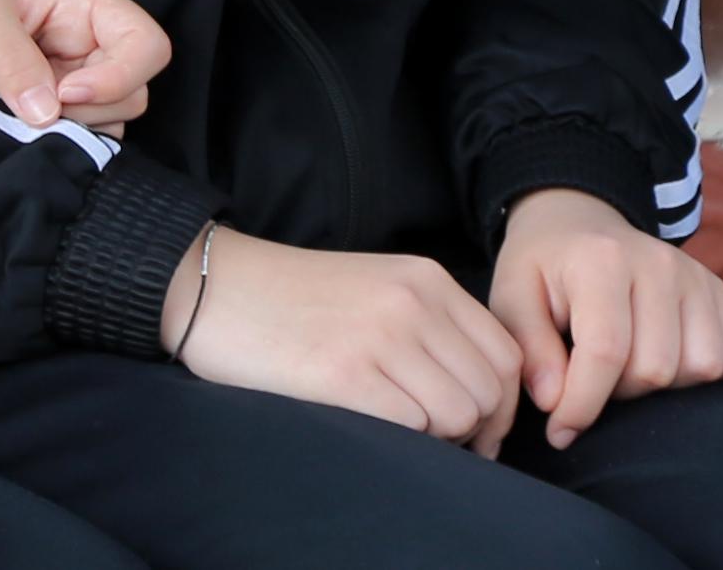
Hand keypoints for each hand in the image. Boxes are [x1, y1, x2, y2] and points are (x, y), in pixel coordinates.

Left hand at [0, 0, 169, 128]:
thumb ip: (13, 61)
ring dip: (70, 128)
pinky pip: (74, 129)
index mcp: (89, 0)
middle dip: (90, 109)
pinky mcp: (47, 98)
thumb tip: (49, 115)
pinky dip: (53, 138)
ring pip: (108, 116)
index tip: (63, 95)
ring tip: (16, 114)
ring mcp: (71, 70)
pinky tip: (14, 126)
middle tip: (33, 107)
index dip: (119, 78)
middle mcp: (91, 36)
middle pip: (135, 88)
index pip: (148, 45)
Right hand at [170, 227, 528, 455]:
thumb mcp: (380, 288)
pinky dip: (402, 440)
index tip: (477, 431)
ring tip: (397, 429)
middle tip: (434, 441)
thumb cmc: (295, 300)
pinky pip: (411, 426)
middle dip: (471, 429)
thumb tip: (480, 397)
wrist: (216, 286)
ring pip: (457, 414)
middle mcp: (414, 303)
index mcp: (429, 281)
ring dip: (436, 438)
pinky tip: (371, 427)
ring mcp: (379, 337)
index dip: (501, 405)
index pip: (506, 355)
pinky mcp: (341, 373)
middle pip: (488, 391)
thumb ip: (431, 325)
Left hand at [488, 187, 722, 445]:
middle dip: (616, 395)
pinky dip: (695, 376)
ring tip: (625, 369)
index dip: (581, 405)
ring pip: (697, 368)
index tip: (559, 432)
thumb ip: (529, 351)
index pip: (606, 352)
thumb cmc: (543, 267)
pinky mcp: (717, 290)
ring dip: (658, 387)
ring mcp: (695, 275)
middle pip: (655, 368)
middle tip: (590, 380)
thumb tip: (554, 402)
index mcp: (602, 260)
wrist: (580, 221)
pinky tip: (660, 360)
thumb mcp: (511, 298)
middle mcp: (659, 264)